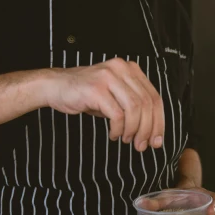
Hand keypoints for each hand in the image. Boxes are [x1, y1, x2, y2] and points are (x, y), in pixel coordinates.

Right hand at [42, 58, 164, 151]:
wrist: (55, 86)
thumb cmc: (85, 94)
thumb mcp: (114, 95)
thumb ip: (132, 106)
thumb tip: (151, 132)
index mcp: (130, 69)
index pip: (154, 97)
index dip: (159, 122)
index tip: (157, 140)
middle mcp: (122, 68)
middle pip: (147, 103)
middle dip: (148, 129)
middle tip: (142, 145)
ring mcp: (109, 77)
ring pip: (134, 109)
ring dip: (133, 130)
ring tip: (127, 140)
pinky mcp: (96, 88)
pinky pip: (117, 114)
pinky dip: (118, 129)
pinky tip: (114, 135)